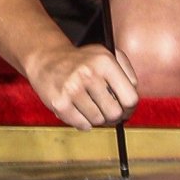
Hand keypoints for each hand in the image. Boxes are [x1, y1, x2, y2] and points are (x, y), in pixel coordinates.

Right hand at [25, 44, 140, 130]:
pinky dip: (83, 122)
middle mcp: (89, 74)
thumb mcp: (107, 54)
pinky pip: (82, 125)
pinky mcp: (60, 103)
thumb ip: (127, 72)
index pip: (130, 98)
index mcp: (105, 61)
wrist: (46, 59)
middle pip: (115, 113)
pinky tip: (79, 110)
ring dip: (96, 118)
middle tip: (107, 111)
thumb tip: (133, 97)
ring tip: (90, 107)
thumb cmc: (81, 60)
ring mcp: (73, 89)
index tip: (125, 109)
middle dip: (113, 116)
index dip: (130, 108)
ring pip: (98, 121)